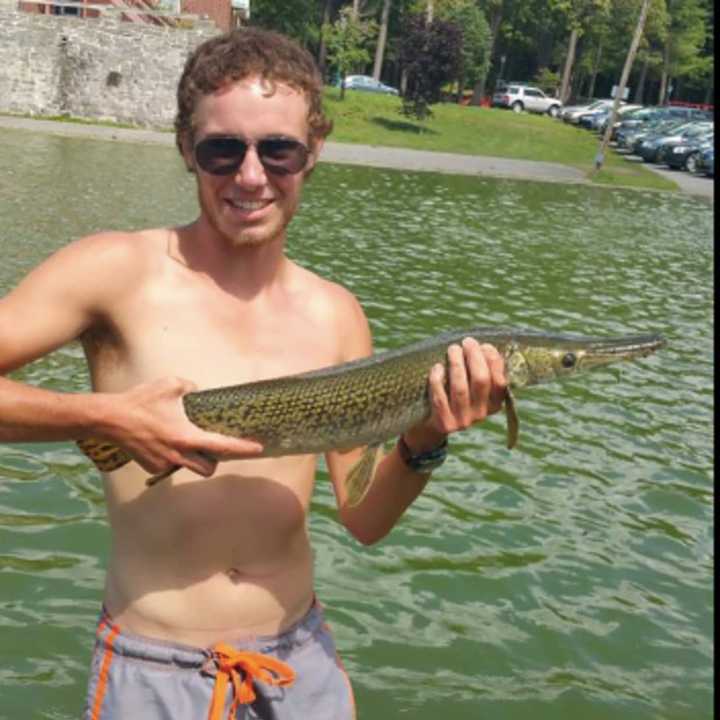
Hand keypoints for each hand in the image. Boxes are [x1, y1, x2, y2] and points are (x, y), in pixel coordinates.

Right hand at [101, 377, 262, 476]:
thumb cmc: (141, 401)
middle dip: (214, 460)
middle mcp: (179, 455)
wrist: (109, 419)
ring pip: (188, 467)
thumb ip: (190, 387)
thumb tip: (196, 390)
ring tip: (184, 441)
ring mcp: (164, 464)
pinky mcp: (151, 467)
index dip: (243, 448)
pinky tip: (161, 441)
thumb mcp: (171, 385)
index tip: (258, 448)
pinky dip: (171, 456)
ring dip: (193, 459)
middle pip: (209, 468)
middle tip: (213, 446)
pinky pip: (169, 465)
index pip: (223, 445)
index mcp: (187, 436)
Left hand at [404, 338, 506, 450]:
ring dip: (456, 364)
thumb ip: (480, 369)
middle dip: (474, 357)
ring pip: (460, 388)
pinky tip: (437, 367)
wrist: (434, 424)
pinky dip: (437, 380)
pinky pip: (440, 398)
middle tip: (467, 342)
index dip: (493, 361)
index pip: (500, 381)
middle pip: (481, 381)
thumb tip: (481, 346)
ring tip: (453, 348)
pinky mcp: (444, 423)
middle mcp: (481, 414)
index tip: (484, 345)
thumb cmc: (455, 395)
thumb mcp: (473, 386)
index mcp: (494, 404)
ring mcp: (463, 421)